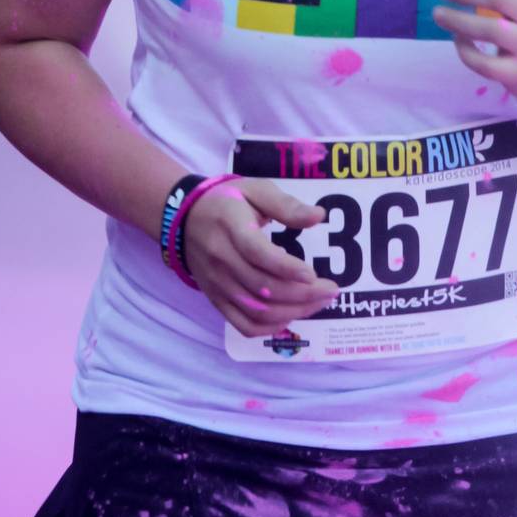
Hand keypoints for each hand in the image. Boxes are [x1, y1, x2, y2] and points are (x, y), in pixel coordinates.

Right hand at [181, 179, 339, 337]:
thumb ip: (286, 205)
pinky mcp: (217, 299)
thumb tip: (319, 216)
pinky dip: (270, 327)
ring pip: (257, 310)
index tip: (314, 274)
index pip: (258, 254)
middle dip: (303, 294)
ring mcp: (218, 284)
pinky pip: (243, 324)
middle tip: (331, 289)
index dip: (287, 268)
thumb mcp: (256, 190)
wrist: (185, 219)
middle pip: (263, 288)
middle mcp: (221, 259)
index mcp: (231, 227)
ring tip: (320, 302)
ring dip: (293, 311)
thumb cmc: (228, 201)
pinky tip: (291, 316)